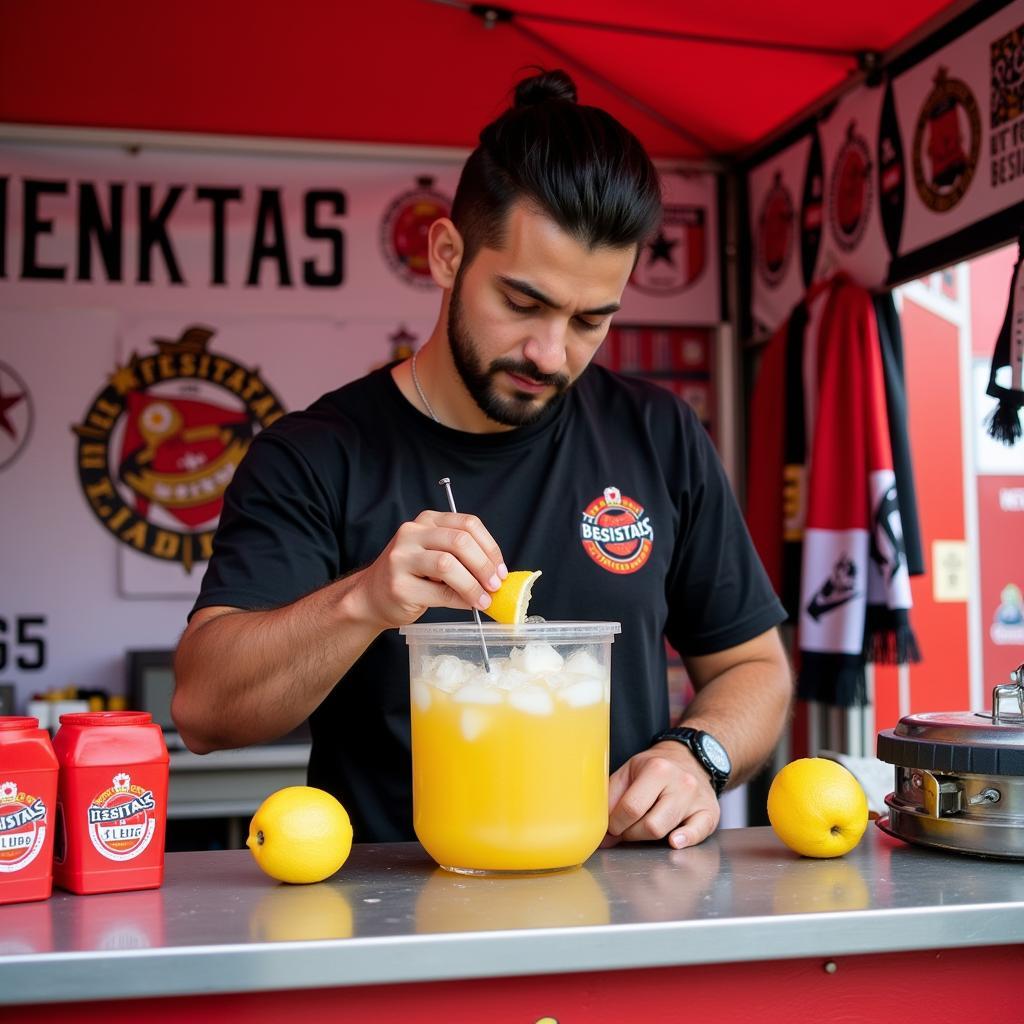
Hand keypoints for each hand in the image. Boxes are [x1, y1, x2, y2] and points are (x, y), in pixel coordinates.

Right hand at [352, 511, 506, 629]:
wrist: (371, 597)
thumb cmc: (411, 576)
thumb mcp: (435, 554)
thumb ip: (461, 556)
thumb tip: (497, 574)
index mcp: (427, 521)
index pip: (468, 524)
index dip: (490, 547)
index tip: (501, 569)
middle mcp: (411, 533)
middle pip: (460, 541)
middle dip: (484, 566)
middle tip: (495, 585)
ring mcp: (401, 558)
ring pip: (448, 564)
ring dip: (473, 585)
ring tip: (484, 600)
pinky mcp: (399, 585)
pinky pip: (439, 592)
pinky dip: (459, 600)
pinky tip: (467, 605)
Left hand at [603, 741, 720, 849]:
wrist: (689, 759)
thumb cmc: (654, 768)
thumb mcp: (628, 772)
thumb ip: (611, 798)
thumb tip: (602, 834)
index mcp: (657, 769)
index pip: (631, 807)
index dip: (616, 824)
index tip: (612, 826)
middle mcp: (681, 783)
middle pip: (650, 825)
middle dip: (631, 834)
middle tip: (624, 830)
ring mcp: (697, 799)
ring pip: (667, 832)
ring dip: (647, 839)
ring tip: (641, 829)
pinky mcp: (710, 812)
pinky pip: (698, 833)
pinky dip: (685, 840)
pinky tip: (673, 841)